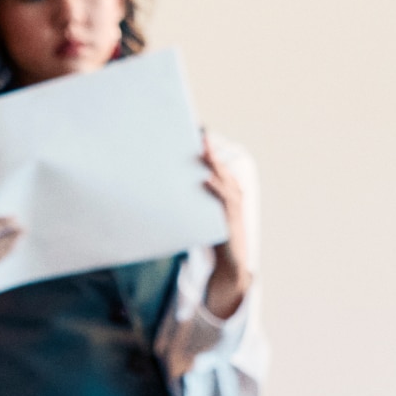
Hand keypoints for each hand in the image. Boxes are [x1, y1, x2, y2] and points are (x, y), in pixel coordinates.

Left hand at [199, 130, 252, 319]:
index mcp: (225, 189)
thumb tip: (161, 189)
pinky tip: (205, 180)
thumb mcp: (199, 214)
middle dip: (209, 149)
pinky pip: (224, 200)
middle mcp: (232, 193)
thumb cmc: (212, 237)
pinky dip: (216, 188)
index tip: (196, 131)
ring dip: (213, 163)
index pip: (215, 164)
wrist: (229, 265)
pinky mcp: (231, 219)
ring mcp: (234, 205)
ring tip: (202, 149)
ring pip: (223, 179)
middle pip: (219, 166)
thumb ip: (188, 201)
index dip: (207, 148)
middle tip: (198, 132)